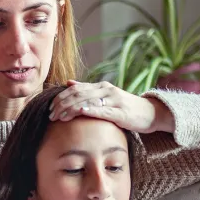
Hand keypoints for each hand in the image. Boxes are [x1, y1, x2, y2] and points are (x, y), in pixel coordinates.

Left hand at [49, 80, 175, 133]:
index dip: (61, 97)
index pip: (76, 89)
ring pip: (88, 101)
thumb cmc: (126, 108)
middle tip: (51, 115)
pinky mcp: (121, 112)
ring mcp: (114, 100)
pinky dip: (91, 110)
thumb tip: (68, 83)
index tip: (50, 108)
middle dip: (62, 105)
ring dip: (71, 109)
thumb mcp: (106, 97)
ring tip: (60, 117)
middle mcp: (107, 90)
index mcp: (101, 87)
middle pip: (79, 94)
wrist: (150, 114)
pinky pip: (103, 110)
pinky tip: (81, 112)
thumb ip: (88, 91)